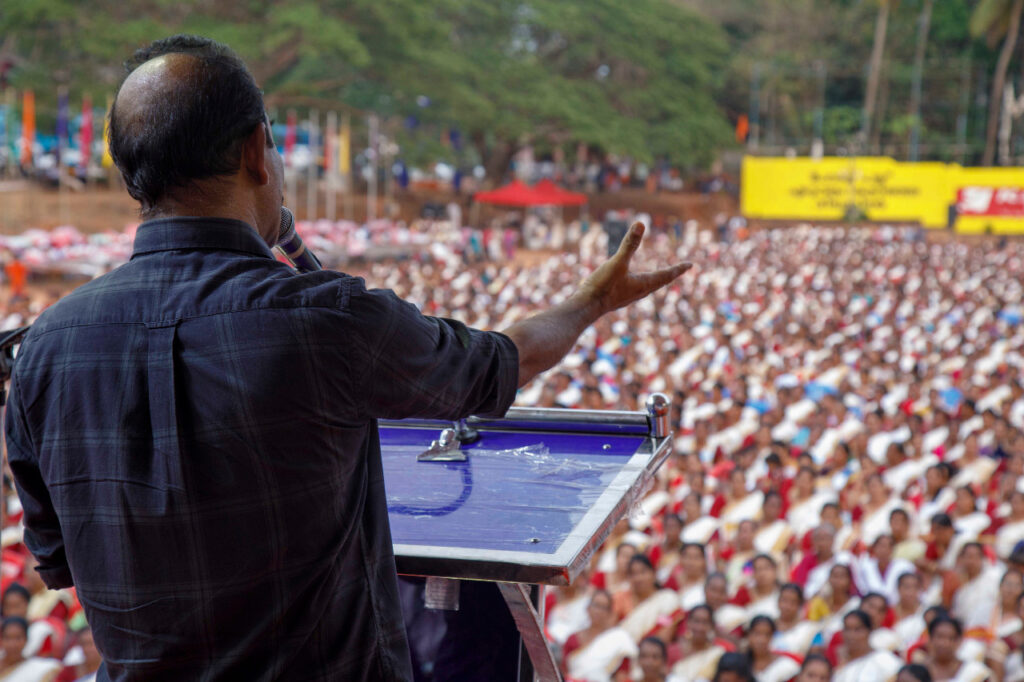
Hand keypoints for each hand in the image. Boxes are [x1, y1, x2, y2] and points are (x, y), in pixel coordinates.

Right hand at [577, 222, 692, 314]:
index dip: (679, 268)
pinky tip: (630, 282)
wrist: (585, 307)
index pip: (666, 275)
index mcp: (643, 284)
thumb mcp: (617, 262)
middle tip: (679, 270)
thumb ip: (629, 244)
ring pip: (645, 287)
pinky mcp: (615, 298)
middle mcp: (637, 292)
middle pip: (659, 282)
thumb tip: (641, 223)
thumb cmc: (603, 286)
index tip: (690, 265)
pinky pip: (632, 289)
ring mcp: (626, 296)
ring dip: (654, 280)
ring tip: (657, 277)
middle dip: (669, 275)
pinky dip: (638, 283)